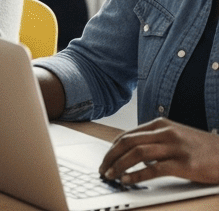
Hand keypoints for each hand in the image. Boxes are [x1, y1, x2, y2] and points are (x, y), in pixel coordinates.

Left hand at [100, 118, 218, 185]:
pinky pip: (154, 169)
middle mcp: (167, 133)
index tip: (105, 159)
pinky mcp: (184, 164)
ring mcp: (176, 148)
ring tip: (110, 175)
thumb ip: (156, 140)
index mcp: (162, 124)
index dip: (112, 148)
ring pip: (137, 153)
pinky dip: (137, 175)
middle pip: (128, 142)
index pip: (128, 134)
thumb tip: (132, 152)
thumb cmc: (203, 148)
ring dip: (119, 165)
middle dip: (110, 156)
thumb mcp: (177, 136)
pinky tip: (128, 180)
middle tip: (102, 168)